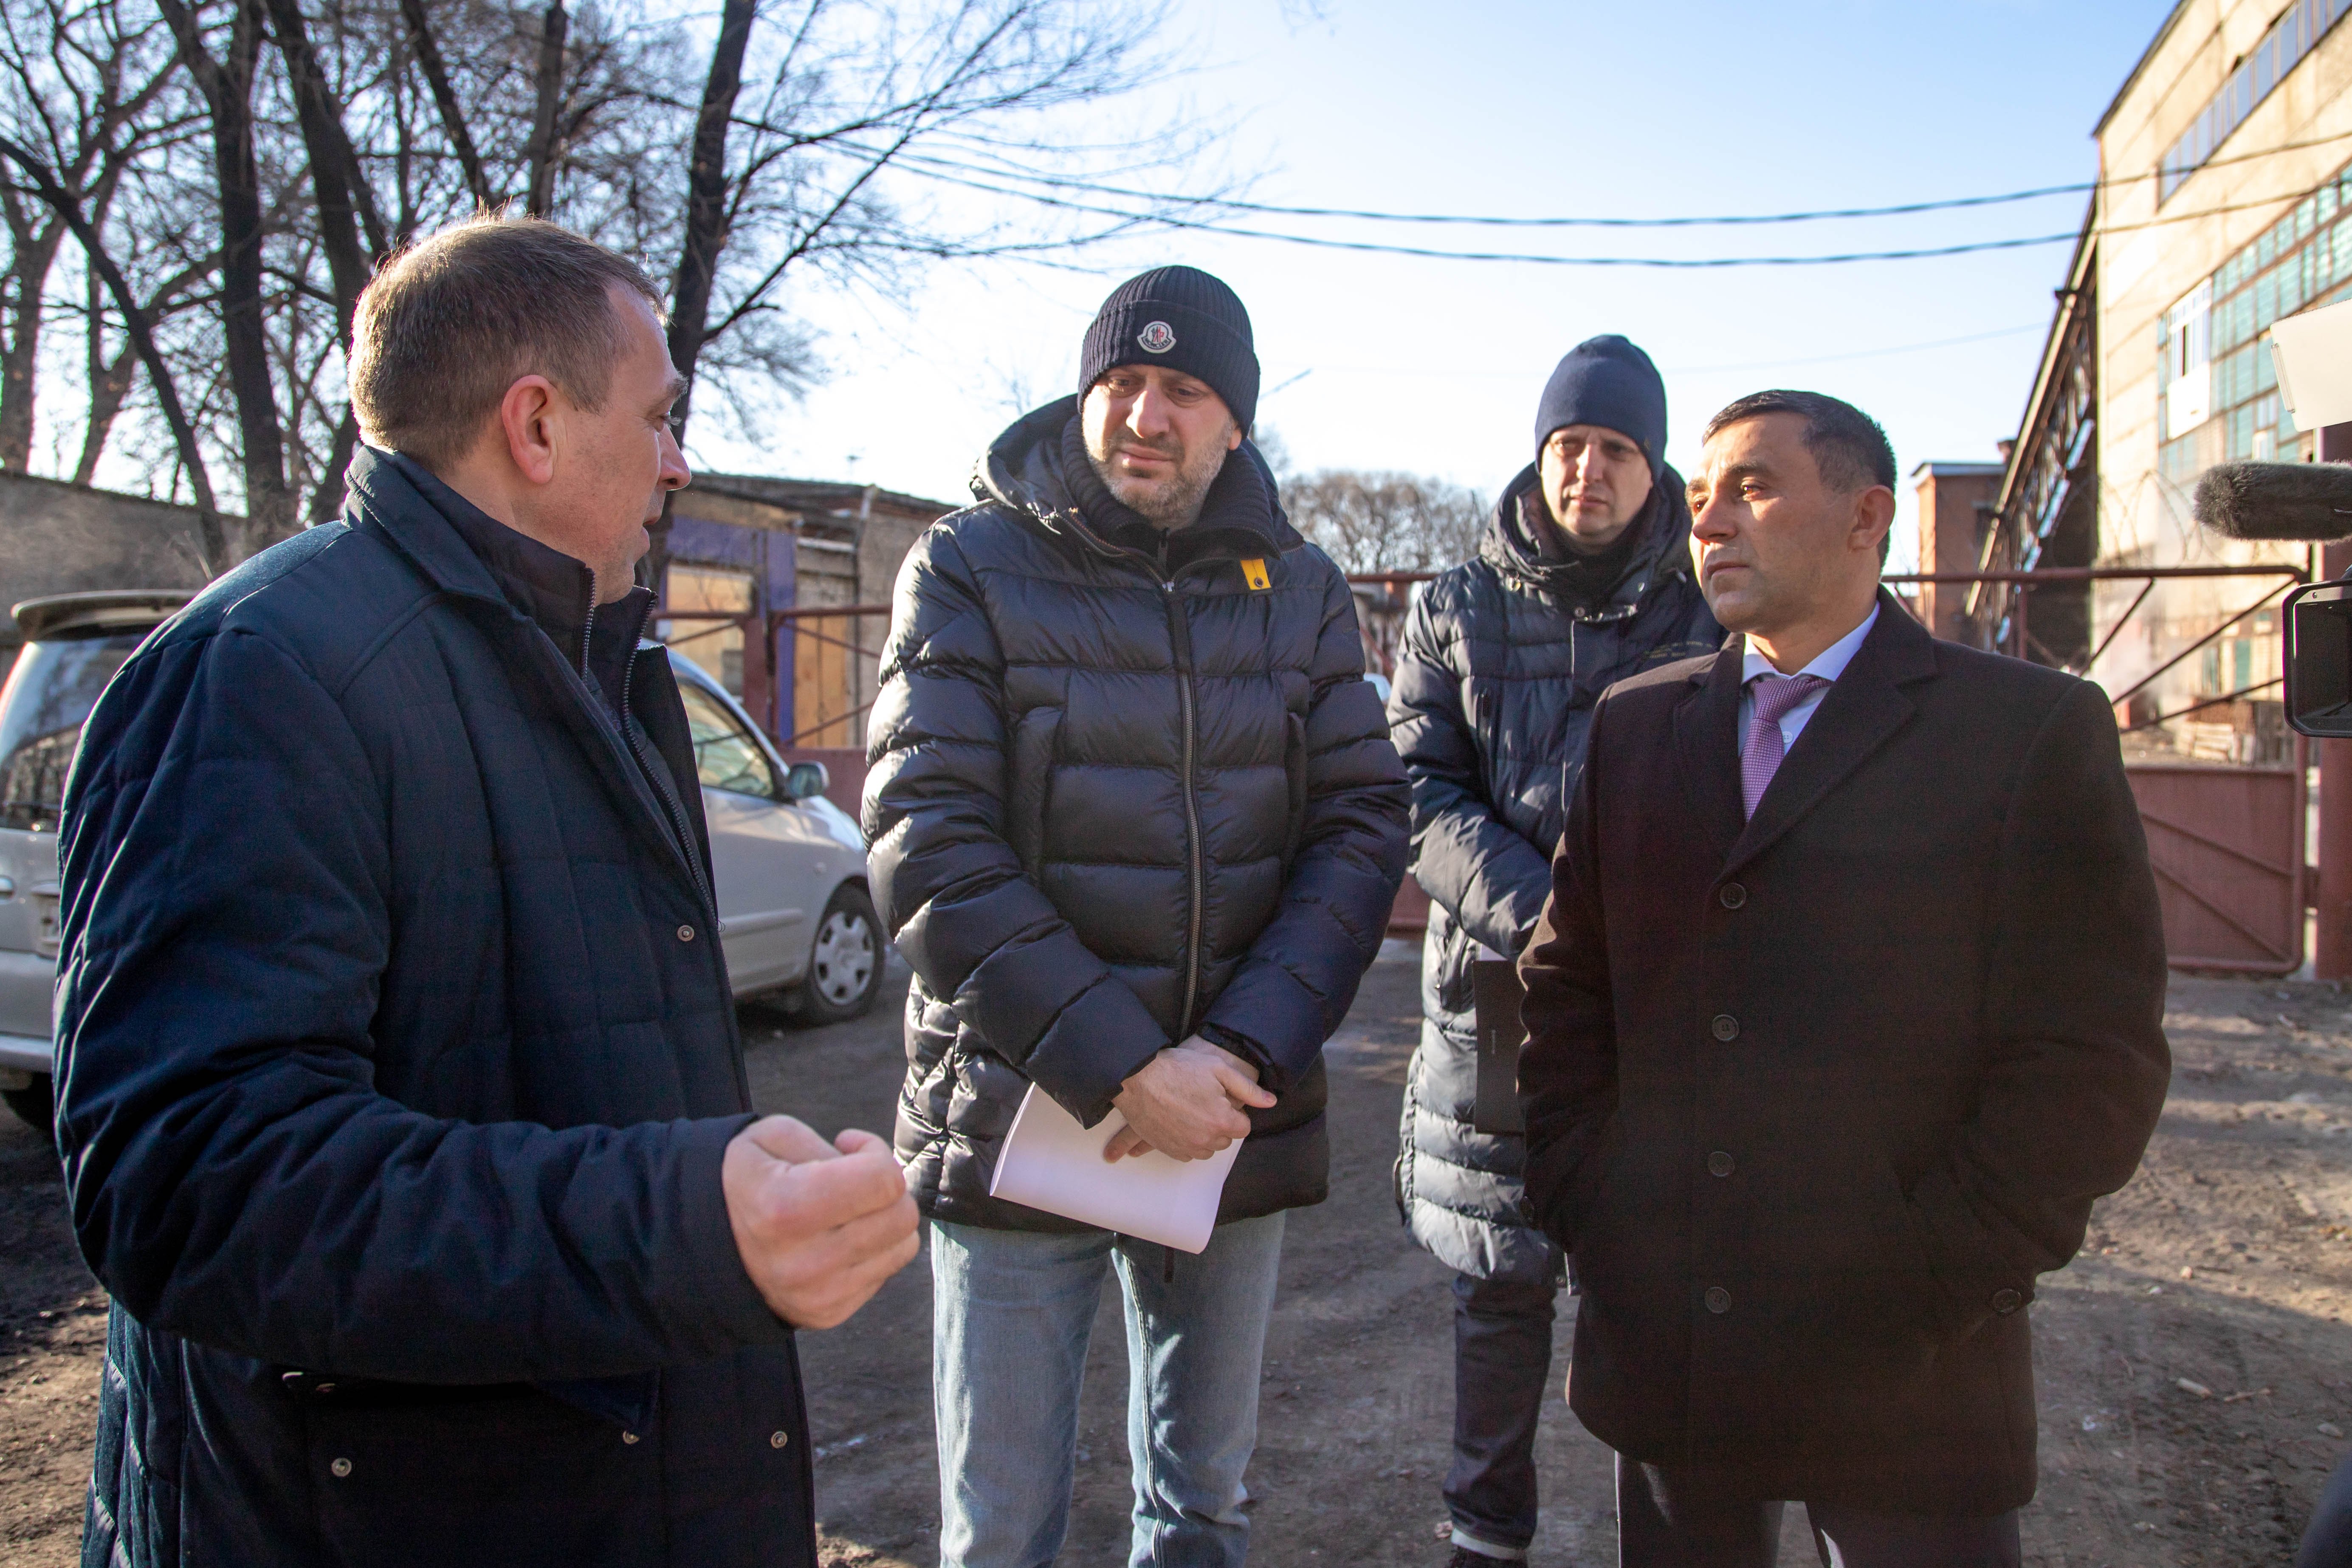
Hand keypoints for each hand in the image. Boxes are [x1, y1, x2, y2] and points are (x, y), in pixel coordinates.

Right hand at [723, 1117, 919, 1329]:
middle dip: (886, 1188)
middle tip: (854, 1179)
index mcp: (787, 1208)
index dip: (875, 1153)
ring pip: (903, 1247)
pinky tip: (836, 1239)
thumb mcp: (771, 1138)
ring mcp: (818, 1296)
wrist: (705, 1247)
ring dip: (884, 1220)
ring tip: (845, 1210)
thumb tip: (878, 1172)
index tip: (849, 1147)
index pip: (883, 1181)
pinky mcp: (828, 1314)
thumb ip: (829, 1145)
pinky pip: (884, 1273)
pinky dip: (870, 1250)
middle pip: (901, 1216)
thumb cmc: (744, 1183)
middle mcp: (805, 1262)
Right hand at [1105, 1038, 1276, 1162]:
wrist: (1136, 1077)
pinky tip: (1179, 1121)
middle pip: (1224, 1140)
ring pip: (1206, 1149)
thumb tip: (1271, 1102)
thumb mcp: (1218, 1069)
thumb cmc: (1176, 1068)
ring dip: (1204, 1134)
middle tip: (1204, 1102)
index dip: (1234, 1112)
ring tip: (1191, 1111)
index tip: (1221, 1100)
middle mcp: (1205, 1140)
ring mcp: (1184, 1147)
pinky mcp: (1167, 1149)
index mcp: (1221, 1121)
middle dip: (1220, 1124)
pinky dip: (1186, 1141)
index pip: (1242, 1127)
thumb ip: (1247, 1088)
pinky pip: (1187, 1153)